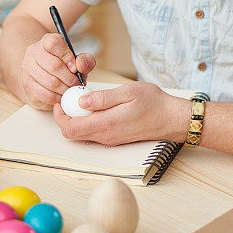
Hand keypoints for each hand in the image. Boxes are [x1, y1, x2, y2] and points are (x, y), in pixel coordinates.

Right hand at [20, 33, 95, 110]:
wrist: (45, 76)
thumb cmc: (63, 67)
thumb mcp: (77, 61)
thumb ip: (85, 60)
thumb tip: (80, 65)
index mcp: (47, 40)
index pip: (55, 43)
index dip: (68, 57)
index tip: (75, 68)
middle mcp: (34, 52)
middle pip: (54, 65)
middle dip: (70, 78)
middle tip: (76, 84)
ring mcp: (28, 68)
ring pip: (49, 82)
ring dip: (64, 90)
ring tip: (70, 91)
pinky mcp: (26, 84)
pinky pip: (44, 94)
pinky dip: (56, 98)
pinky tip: (62, 96)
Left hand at [53, 82, 185, 145]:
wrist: (172, 119)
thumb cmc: (154, 103)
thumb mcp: (128, 92)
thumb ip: (102, 98)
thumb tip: (81, 100)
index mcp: (106, 125)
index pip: (70, 129)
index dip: (59, 116)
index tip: (60, 101)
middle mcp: (106, 137)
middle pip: (73, 134)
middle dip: (65, 118)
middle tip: (69, 100)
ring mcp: (110, 140)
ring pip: (82, 135)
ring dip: (76, 120)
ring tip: (83, 101)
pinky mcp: (115, 139)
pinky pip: (94, 134)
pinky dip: (87, 122)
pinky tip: (96, 108)